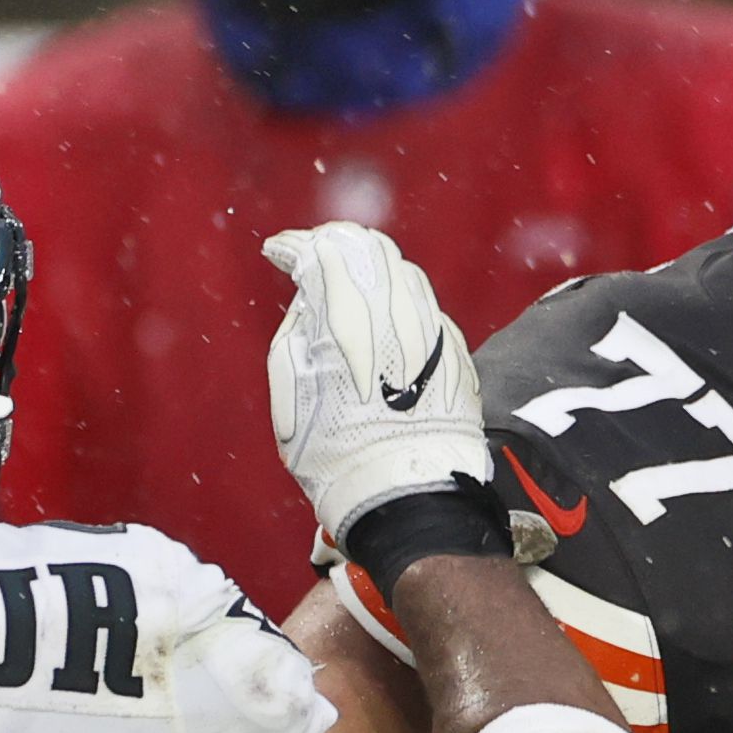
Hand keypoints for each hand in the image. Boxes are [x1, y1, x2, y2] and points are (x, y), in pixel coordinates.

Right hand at [262, 224, 491, 548]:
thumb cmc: (332, 445)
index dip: (293, 247)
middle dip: (335, 246)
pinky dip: (398, 300)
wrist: (404, 487)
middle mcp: (395, 309)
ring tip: (346, 284)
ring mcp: (431, 325)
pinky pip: (424, 305)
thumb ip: (299, 323)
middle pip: (367, 247)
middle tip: (312, 255)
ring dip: (371, 269)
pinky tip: (382, 317)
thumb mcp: (291, 382)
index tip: (278, 252)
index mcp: (345, 313)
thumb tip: (311, 289)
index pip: (321, 250)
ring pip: (402, 271)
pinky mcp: (453, 346)